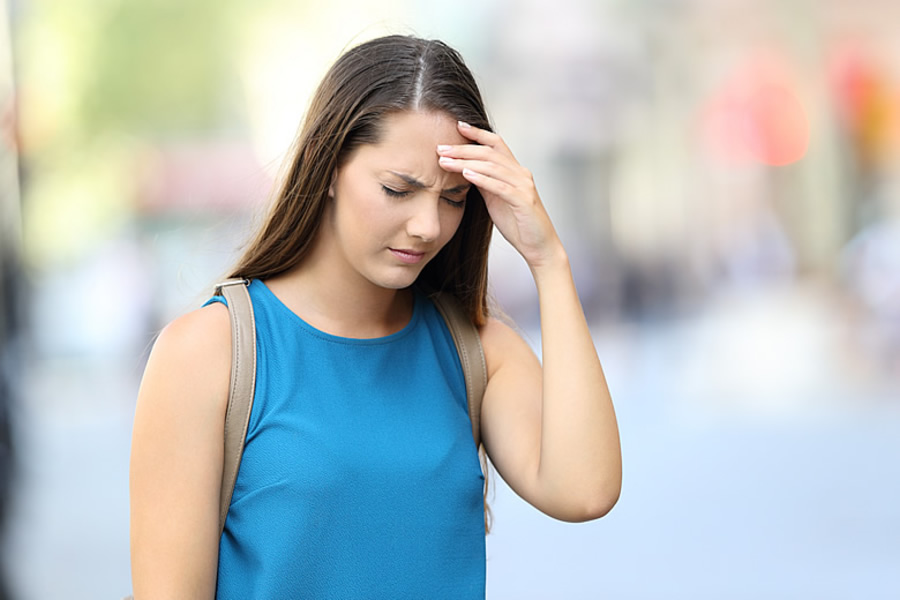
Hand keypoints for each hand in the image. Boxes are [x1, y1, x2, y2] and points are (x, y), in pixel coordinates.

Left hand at [437, 121, 563, 268]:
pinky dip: (482, 179)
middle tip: (440, 147)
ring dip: (466, 162)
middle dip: (463, 148)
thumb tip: (466, 169)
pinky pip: (500, 186)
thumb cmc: (518, 224)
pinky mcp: (523, 201)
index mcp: (515, 171)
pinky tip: (466, 174)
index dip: (477, 133)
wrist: (539, 246)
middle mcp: (521, 174)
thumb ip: (485, 183)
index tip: (457, 125)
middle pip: (490, 153)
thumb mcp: (497, 199)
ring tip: (445, 161)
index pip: (496, 144)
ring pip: (492, 167)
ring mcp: (524, 186)